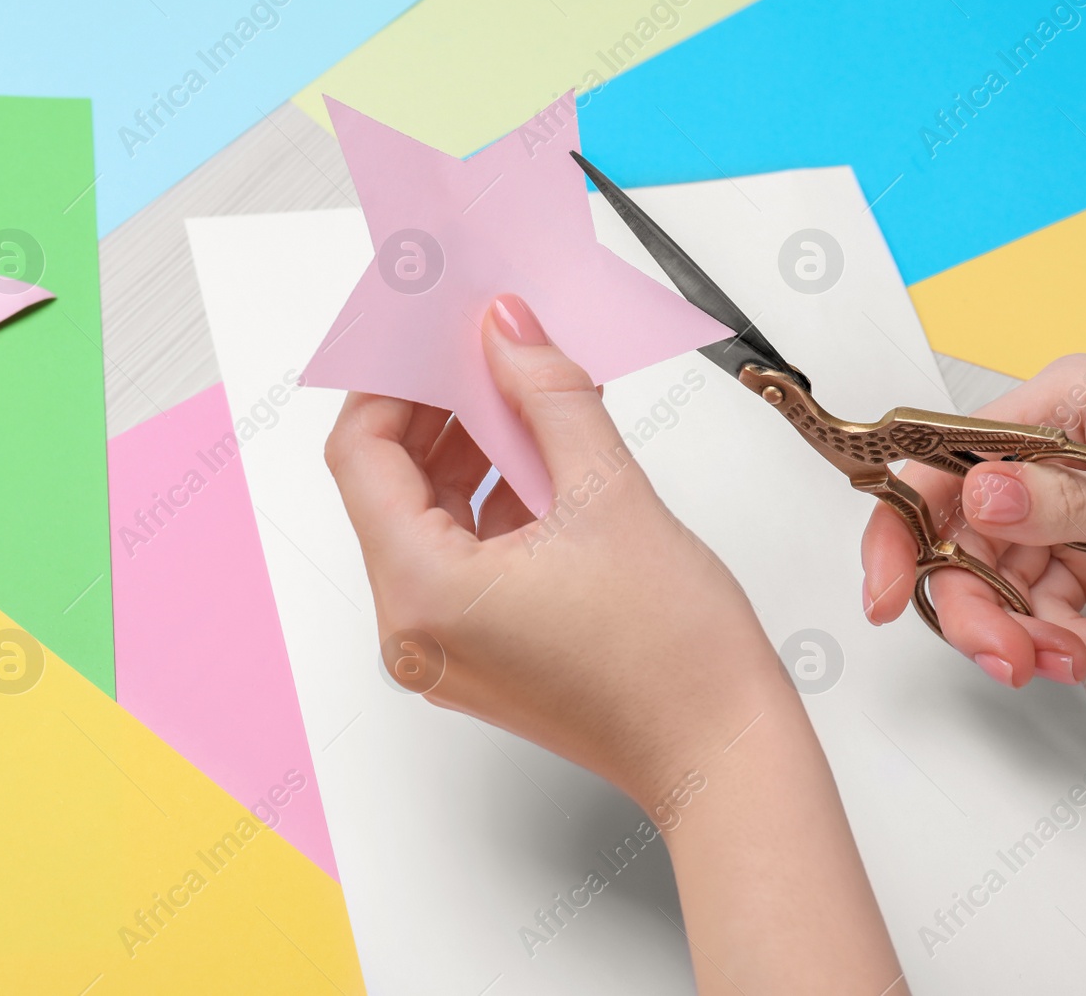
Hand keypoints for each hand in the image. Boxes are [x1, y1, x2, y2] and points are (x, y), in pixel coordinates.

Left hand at [326, 294, 903, 992]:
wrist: (723, 755)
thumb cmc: (676, 660)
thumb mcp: (611, 495)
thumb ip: (548, 395)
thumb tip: (508, 331)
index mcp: (423, 593)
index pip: (362, 456)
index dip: (395, 381)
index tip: (438, 335)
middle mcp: (416, 631)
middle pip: (392, 487)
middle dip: (441, 410)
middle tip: (491, 349)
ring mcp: (447, 649)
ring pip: (432, 519)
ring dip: (474, 451)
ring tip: (532, 395)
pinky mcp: (484, 654)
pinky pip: (466, 556)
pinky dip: (497, 500)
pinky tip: (549, 455)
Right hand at [861, 356, 1085, 687]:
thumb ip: (1057, 501)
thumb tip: (980, 495)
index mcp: (1058, 409)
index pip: (944, 466)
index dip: (905, 530)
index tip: (886, 591)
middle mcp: (1051, 458)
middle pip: (965, 542)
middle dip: (981, 609)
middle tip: (1007, 656)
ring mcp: (1068, 513)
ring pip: (1000, 588)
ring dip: (1032, 636)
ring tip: (1081, 655)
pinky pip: (1042, 612)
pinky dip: (1071, 640)